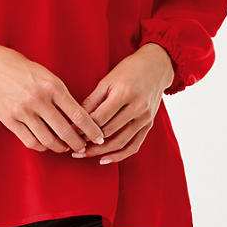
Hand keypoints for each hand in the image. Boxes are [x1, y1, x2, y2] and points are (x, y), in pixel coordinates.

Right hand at [0, 35, 106, 153]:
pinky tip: (46, 144)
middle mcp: (39, 99)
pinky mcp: (9, 120)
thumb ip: (61, 95)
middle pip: (66, 132)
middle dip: (78, 144)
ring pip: (48, 140)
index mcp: (53, 86)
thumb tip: (78, 118)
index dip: (92, 130)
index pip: (79, 115)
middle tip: (83, 148)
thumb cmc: (21, 68)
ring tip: (65, 148)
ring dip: (60, 148)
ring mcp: (23, 111)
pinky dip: (42, 147)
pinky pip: (30, 141)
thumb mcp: (46, 75)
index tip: (99, 138)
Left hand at [67, 43, 173, 163]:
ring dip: (100, 152)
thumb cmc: (128, 71)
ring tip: (84, 155)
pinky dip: (119, 156)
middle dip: (89, 142)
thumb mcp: (107, 80)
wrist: (156, 66)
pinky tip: (104, 159)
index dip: (83, 128)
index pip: (100, 118)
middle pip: (109, 132)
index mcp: (124, 93)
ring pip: (120, 142)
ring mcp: (145, 118)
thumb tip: (75, 120)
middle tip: (73, 147)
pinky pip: (134, 146)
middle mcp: (137, 107)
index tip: (69, 132)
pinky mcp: (149, 125)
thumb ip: (92, 101)